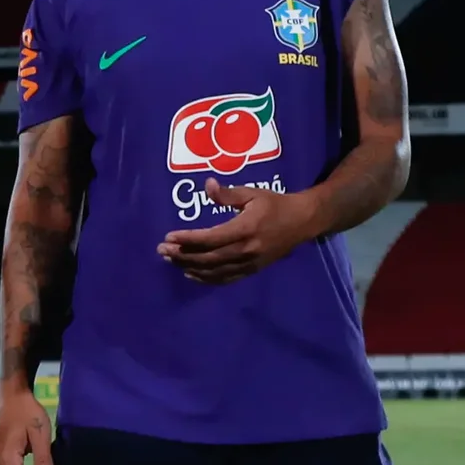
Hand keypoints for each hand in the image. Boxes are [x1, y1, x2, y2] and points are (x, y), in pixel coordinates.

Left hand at [158, 183, 314, 284]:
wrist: (302, 222)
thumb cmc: (275, 204)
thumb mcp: (252, 193)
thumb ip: (228, 194)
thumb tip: (207, 185)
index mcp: (245, 229)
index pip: (210, 238)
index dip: (188, 239)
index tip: (168, 237)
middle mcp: (246, 250)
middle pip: (208, 258)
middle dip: (182, 256)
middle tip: (162, 250)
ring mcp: (249, 263)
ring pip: (214, 271)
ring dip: (190, 267)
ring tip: (171, 261)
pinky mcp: (252, 270)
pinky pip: (225, 279)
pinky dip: (206, 279)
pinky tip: (191, 274)